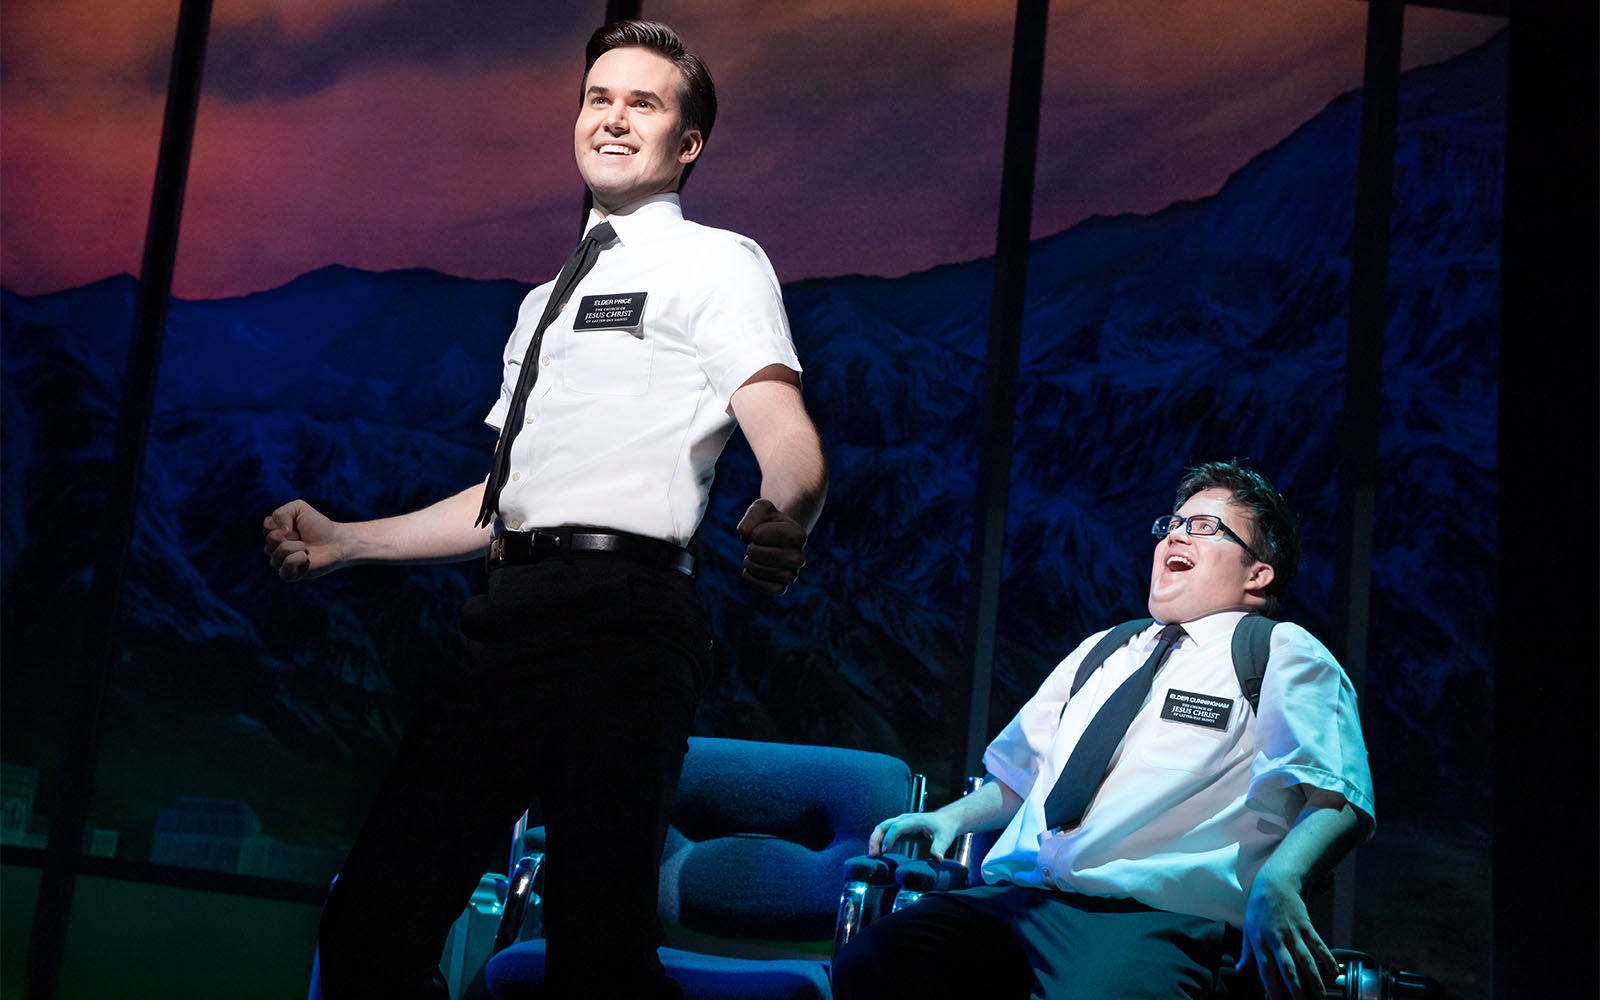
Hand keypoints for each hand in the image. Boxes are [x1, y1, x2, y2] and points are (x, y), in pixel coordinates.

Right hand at [262, 499, 345, 580]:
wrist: (336, 541)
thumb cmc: (318, 526)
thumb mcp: (299, 508)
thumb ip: (282, 513)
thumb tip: (281, 531)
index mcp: (275, 533)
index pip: (267, 526)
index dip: (283, 522)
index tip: (294, 524)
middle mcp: (274, 548)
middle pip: (270, 540)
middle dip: (290, 535)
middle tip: (302, 537)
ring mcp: (281, 563)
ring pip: (276, 554)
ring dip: (296, 547)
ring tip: (306, 547)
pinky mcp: (289, 575)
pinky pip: (284, 569)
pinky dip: (297, 559)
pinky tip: (305, 558)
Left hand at [735, 499, 806, 594]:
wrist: (769, 537)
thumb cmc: (766, 521)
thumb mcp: (760, 509)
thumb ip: (752, 516)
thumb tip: (747, 535)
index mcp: (798, 535)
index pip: (775, 537)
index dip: (759, 533)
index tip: (759, 531)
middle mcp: (800, 556)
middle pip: (778, 558)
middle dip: (755, 551)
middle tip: (752, 546)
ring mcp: (793, 573)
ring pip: (778, 576)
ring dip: (754, 567)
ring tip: (749, 558)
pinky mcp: (782, 586)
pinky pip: (775, 590)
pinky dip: (756, 581)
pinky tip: (748, 571)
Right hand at [867, 811, 961, 860]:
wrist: (946, 820)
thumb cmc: (945, 828)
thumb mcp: (945, 838)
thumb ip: (939, 848)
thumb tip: (937, 858)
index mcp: (914, 820)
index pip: (897, 827)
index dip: (889, 838)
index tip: (884, 851)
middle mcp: (904, 819)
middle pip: (884, 825)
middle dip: (875, 839)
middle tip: (872, 855)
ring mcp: (901, 823)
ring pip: (882, 828)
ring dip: (875, 840)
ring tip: (872, 855)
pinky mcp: (900, 829)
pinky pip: (885, 833)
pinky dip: (879, 841)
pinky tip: (878, 853)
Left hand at [1235, 871, 1338, 999]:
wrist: (1275, 884)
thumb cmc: (1259, 908)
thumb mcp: (1248, 930)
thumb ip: (1247, 953)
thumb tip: (1239, 970)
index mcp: (1260, 943)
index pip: (1266, 971)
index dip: (1272, 988)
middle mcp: (1277, 940)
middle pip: (1289, 970)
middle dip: (1297, 990)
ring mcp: (1293, 934)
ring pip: (1306, 961)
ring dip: (1314, 980)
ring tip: (1321, 996)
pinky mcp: (1306, 927)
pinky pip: (1318, 945)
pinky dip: (1327, 959)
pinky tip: (1334, 972)